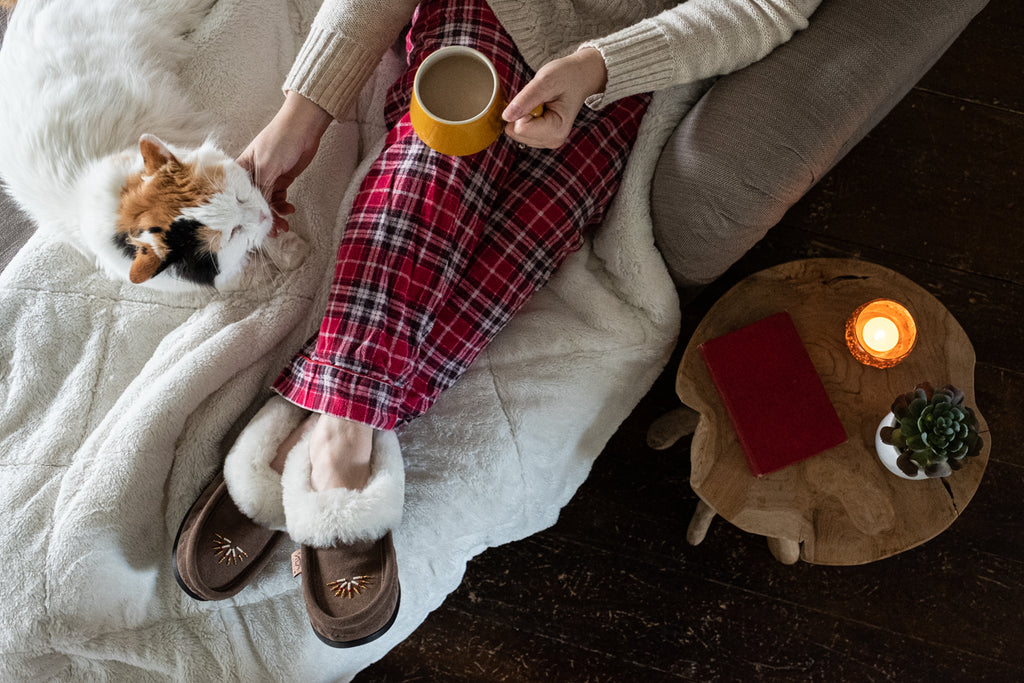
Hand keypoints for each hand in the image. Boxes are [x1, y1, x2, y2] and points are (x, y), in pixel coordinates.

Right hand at [237, 92, 332, 235]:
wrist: (304, 128)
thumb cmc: (280, 140)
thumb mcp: (267, 167)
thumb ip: (262, 191)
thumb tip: (258, 215)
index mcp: (240, 170)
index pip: (236, 196)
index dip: (241, 213)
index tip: (249, 228)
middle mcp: (251, 175)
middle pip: (252, 203)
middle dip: (262, 217)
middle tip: (272, 231)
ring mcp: (266, 178)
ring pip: (267, 203)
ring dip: (275, 215)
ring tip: (285, 225)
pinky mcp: (280, 180)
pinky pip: (278, 198)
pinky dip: (283, 206)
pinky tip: (290, 209)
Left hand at [501, 47, 607, 148]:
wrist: (580, 77)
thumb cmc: (566, 76)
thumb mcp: (545, 81)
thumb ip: (526, 99)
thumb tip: (506, 116)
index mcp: (556, 130)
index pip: (520, 128)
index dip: (523, 109)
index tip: (539, 98)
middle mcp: (553, 141)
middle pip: (516, 132)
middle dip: (522, 112)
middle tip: (540, 100)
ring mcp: (547, 140)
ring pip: (516, 132)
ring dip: (524, 113)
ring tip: (543, 102)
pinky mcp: (542, 137)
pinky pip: (520, 130)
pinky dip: (526, 116)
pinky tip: (541, 108)